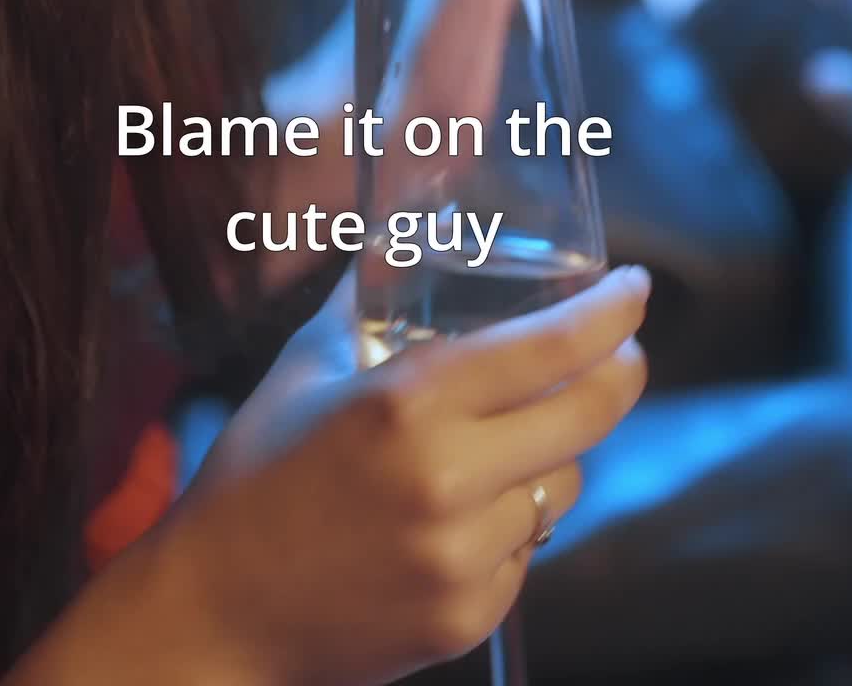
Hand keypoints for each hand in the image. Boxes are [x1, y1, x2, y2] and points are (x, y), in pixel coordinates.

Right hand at [165, 265, 649, 685]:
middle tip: (624, 351)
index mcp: (407, 403)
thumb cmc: (253, 476)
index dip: (608, 314)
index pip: (547, 348)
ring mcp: (463, 556)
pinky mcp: (469, 616)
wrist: (215, 611)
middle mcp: (447, 479)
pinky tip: (464, 512)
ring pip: (561, 484)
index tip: (636, 290)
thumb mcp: (305, 368)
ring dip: (553, 453)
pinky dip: (512, 521)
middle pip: (586, 416)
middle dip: (620, 374)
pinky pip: (527, 549)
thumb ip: (362, 301)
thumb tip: (397, 235)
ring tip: (508, 441)